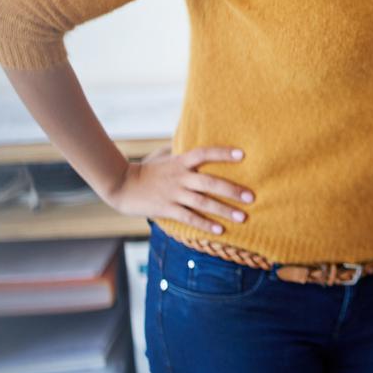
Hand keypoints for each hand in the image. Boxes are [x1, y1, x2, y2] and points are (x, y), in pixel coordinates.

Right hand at [106, 146, 253, 234]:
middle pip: (210, 182)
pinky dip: (205, 224)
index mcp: (181, 162)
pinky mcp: (166, 209)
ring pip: (203, 203)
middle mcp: (180, 177)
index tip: (243, 154)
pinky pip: (189, 218)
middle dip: (232, 190)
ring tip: (242, 217)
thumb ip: (182, 152)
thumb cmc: (148, 170)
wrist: (121, 185)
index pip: (205, 153)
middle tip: (251, 197)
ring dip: (224, 210)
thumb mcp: (165, 156)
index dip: (223, 153)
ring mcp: (173, 194)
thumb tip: (199, 142)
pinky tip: (220, 230)